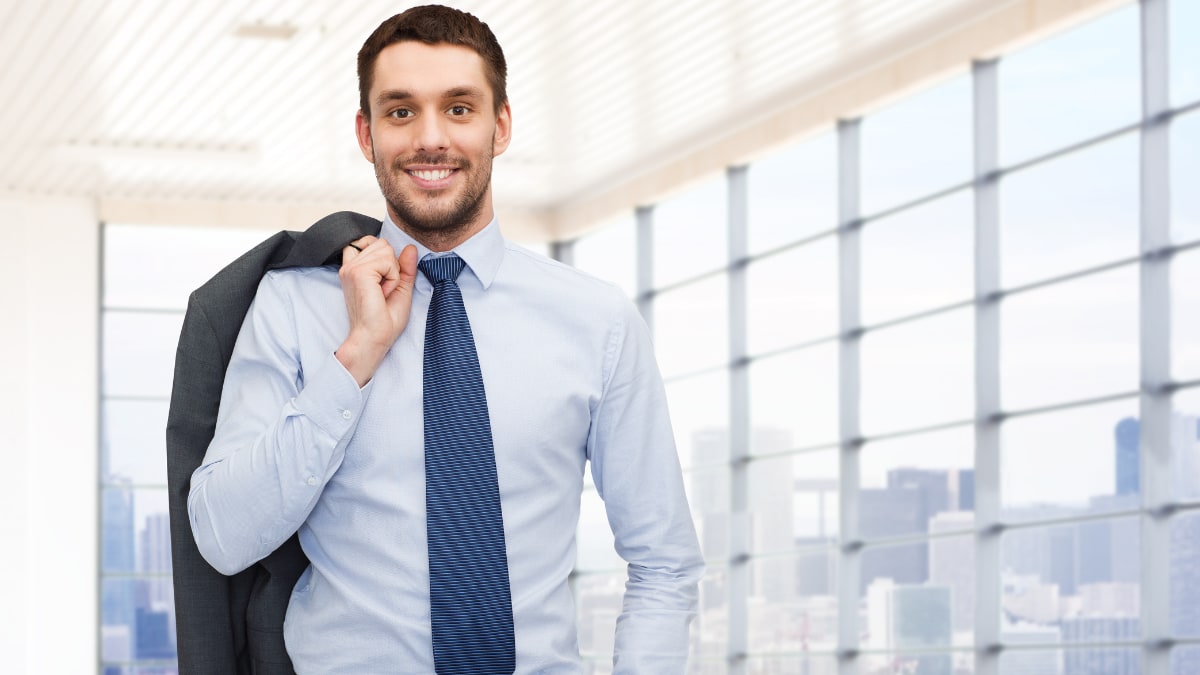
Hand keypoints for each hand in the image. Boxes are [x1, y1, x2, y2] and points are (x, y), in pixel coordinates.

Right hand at [335, 237, 417, 385]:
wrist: (374, 338)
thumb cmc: (384, 320)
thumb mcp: (401, 288)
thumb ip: (405, 267)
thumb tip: (411, 247)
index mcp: (354, 268)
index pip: (372, 242)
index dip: (385, 257)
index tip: (383, 283)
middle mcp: (349, 265)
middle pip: (382, 244)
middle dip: (392, 266)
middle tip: (384, 290)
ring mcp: (352, 267)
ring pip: (386, 250)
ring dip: (393, 273)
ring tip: (383, 292)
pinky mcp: (359, 272)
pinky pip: (388, 261)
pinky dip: (393, 278)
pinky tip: (383, 293)